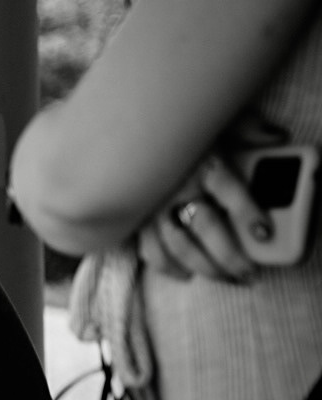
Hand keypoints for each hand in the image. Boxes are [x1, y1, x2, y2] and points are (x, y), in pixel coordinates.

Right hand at [139, 113, 283, 281]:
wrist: (123, 130)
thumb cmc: (174, 128)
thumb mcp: (213, 120)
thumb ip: (246, 127)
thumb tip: (277, 136)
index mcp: (200, 162)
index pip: (229, 191)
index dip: (248, 214)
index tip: (264, 233)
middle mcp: (176, 187)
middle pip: (207, 228)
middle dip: (231, 256)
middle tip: (249, 272)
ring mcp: (153, 206)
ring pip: (179, 245)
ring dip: (205, 267)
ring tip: (227, 278)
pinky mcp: (136, 218)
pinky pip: (148, 248)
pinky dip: (166, 265)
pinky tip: (184, 274)